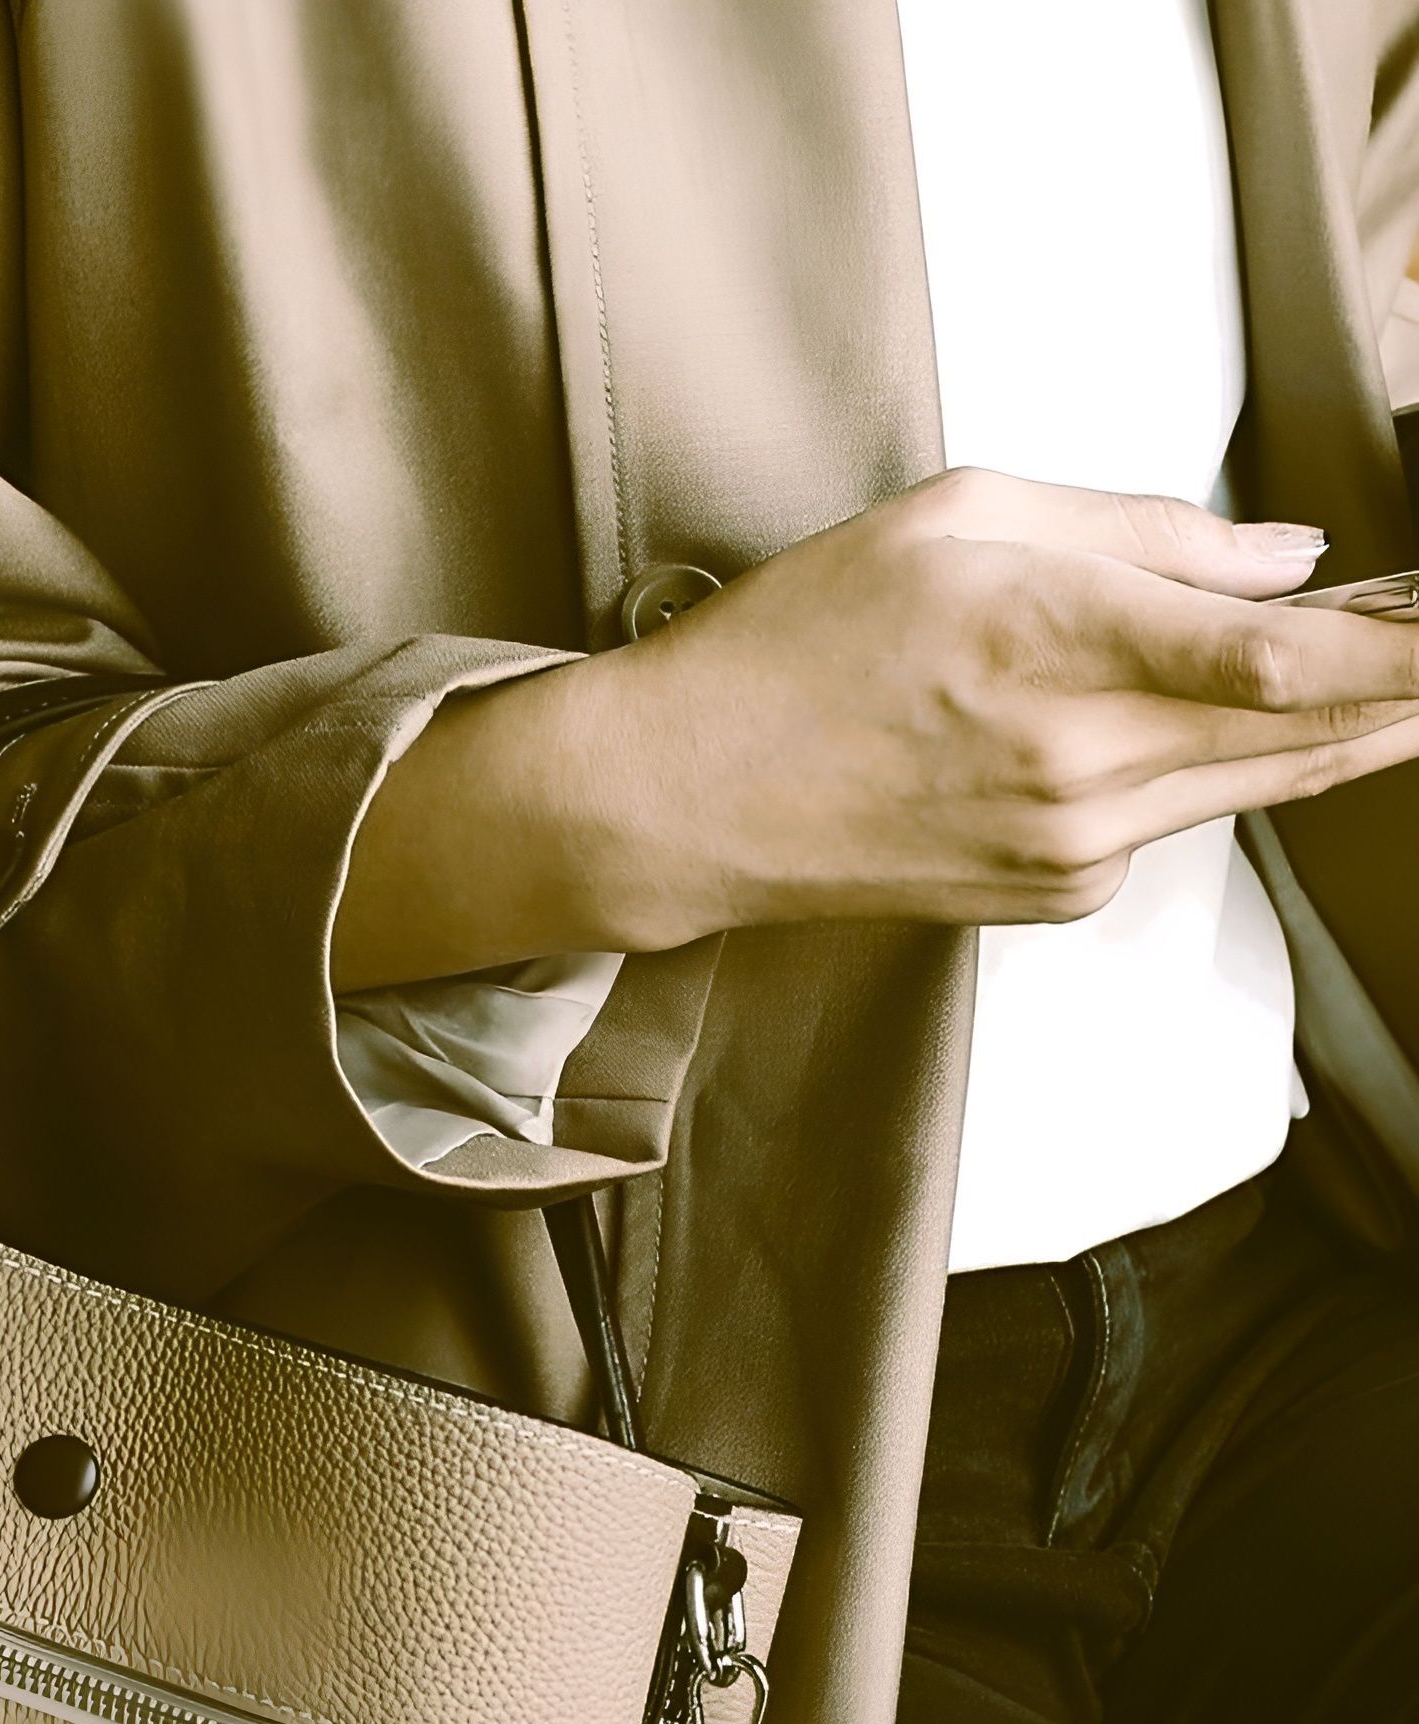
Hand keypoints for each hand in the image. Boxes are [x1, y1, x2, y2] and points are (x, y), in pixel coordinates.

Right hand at [333, 471, 1418, 981]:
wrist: (690, 801)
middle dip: (1400, 693)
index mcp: (1051, 640)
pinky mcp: (1054, 893)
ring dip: (1342, 731)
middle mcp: (1075, 761)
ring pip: (1257, 784)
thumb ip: (1138, 532)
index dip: (1395, 650)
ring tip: (1406, 680)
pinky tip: (1219, 728)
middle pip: (1300, 734)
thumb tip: (1285, 561)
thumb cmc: (801, 640)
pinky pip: (1174, 823)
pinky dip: (1220, 772)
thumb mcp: (959, 515)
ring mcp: (1068, 844)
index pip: (1277, 658)